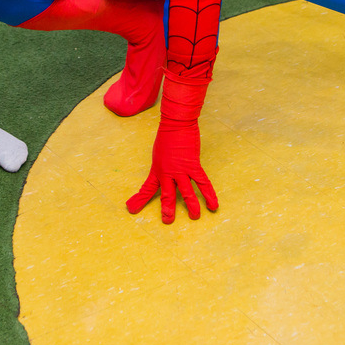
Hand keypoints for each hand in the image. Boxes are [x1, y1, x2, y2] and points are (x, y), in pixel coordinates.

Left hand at [126, 73, 217, 223]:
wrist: (177, 123)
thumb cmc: (168, 136)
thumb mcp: (159, 154)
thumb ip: (162, 166)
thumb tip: (165, 174)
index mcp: (157, 170)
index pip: (147, 188)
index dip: (139, 199)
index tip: (131, 208)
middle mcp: (167, 173)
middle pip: (166, 194)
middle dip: (167, 209)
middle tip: (167, 221)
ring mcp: (180, 170)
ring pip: (185, 192)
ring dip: (191, 206)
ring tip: (195, 217)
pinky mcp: (193, 165)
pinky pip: (202, 183)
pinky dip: (209, 195)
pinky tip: (213, 205)